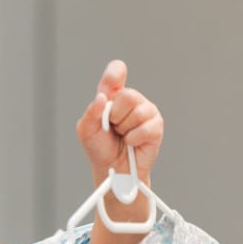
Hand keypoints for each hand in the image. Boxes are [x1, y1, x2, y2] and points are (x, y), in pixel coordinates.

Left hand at [76, 59, 162, 184]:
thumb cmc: (100, 148)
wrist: (112, 169)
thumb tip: (101, 97)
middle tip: (112, 127)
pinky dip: (133, 139)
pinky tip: (131, 142)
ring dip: (124, 129)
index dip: (115, 74)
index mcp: (113, 96)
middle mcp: (131, 100)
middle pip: (127, 95)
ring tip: (122, 136)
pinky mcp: (156, 127)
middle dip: (115, 116)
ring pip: (137, 112)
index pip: (116, 74)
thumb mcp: (86, 131)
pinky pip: (146, 128)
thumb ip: (91, 113)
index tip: (114, 78)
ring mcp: (146, 112)